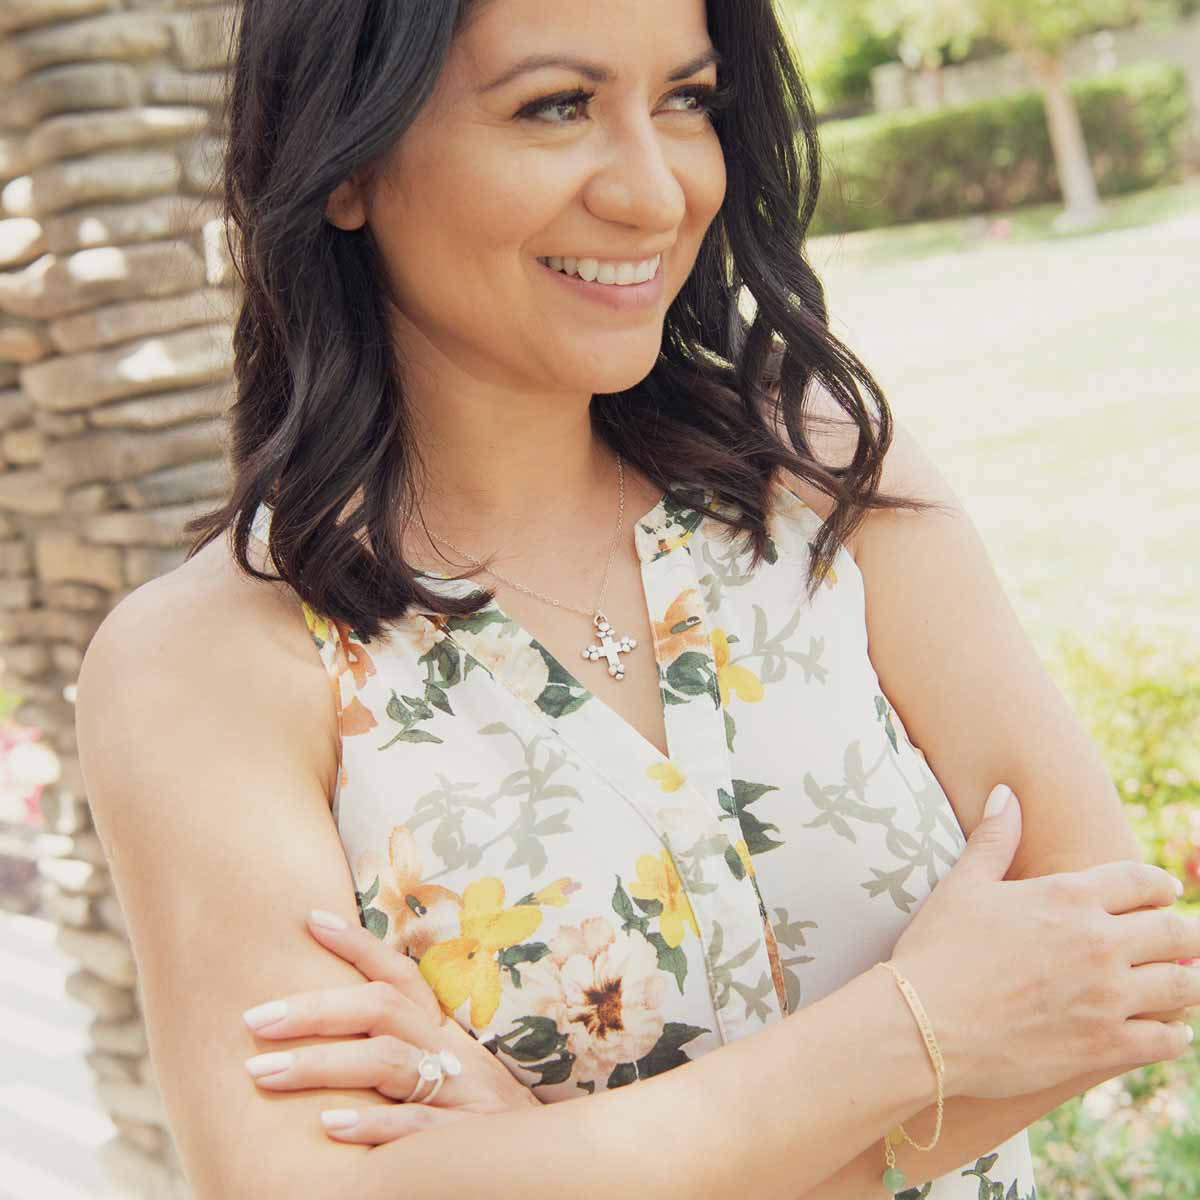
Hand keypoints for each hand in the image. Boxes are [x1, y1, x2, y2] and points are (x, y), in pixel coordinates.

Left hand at [241, 909, 539, 1144]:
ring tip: (262, 1071)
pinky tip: (330, 1126)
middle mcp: (456, 1054)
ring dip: (320, 1065)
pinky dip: (374, 1122)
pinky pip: (417, 1125)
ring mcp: (464, 1094)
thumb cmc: (482, 1127)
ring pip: (389, 1062)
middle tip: (254, 1020)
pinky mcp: (468, 1139)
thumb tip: (336, 1031)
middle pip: (382, 1009)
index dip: (358, 945)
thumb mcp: (452, 1079)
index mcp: (447, 1035)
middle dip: (314, 1009)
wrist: (546, 1172)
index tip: (309, 918)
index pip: (401, 976)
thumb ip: (404, 1053)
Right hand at [890, 785, 1199, 1100]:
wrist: (925, 1023)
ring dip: (1187, 980)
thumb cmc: (938, 949)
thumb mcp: (963, 885)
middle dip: (1185, 933)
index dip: (1160, 885)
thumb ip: (994, 839)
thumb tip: (1006, 793)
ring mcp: (1108, 996)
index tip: (1165, 893)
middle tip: (1184, 939)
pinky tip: (1169, 1030)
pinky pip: (1168, 1039)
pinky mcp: (1107, 1046)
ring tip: (1183, 981)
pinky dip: (1175, 1033)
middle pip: (1176, 932)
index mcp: (1068, 897)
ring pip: (1183, 984)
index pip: (1142, 880)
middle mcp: (1099, 942)